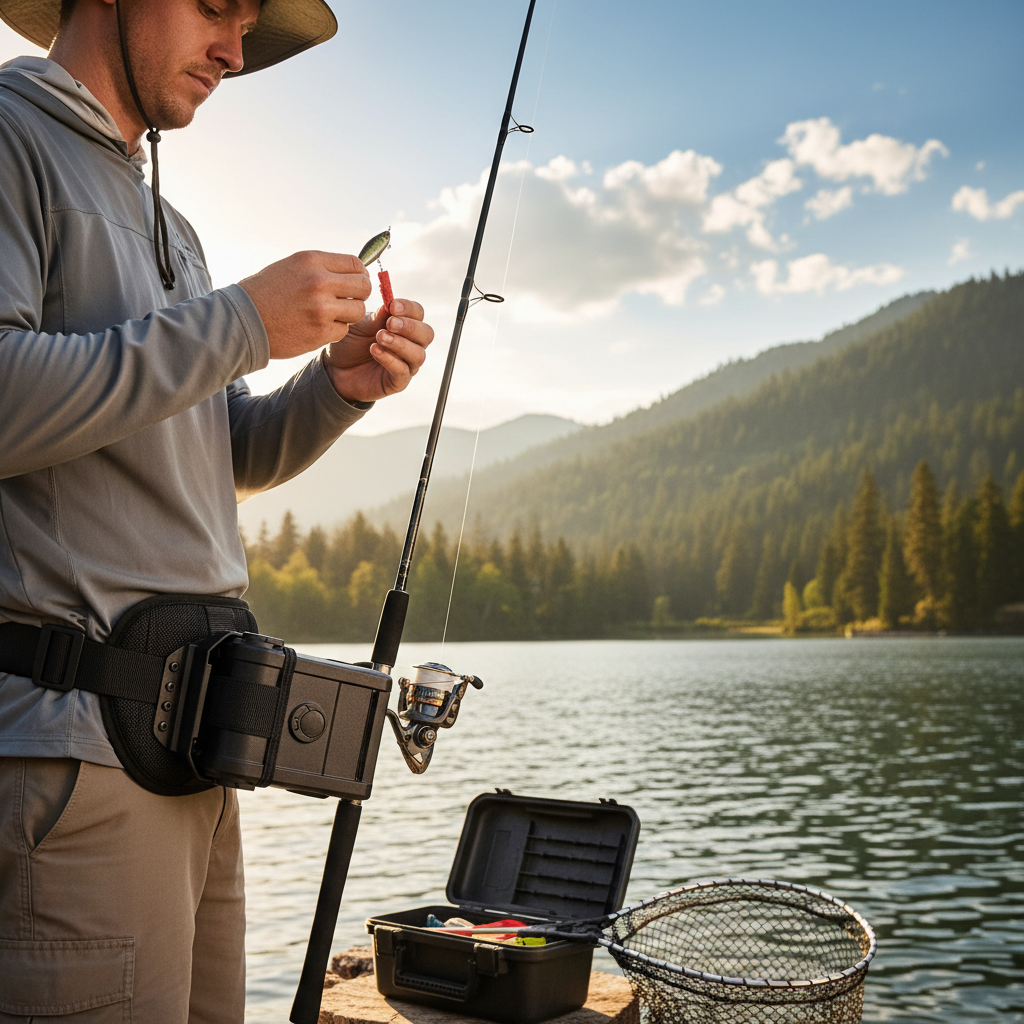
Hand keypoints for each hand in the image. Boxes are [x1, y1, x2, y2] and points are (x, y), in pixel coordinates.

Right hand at [239, 252, 369, 359]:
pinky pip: (344, 330)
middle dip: (360, 294)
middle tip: (349, 300)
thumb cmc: (266, 292)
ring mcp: (321, 308)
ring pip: (358, 311)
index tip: (355, 282)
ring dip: (348, 314)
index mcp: (312, 261)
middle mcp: (319, 282)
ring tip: (331, 314)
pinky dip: (335, 330)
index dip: (360, 274)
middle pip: (364, 287)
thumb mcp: (292, 267)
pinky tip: (318, 326)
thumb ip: (322, 268)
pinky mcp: (320, 332)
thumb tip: (354, 271)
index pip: (355, 263)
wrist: (242, 320)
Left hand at [322, 297, 433, 402]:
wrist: (335, 368)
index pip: (418, 314)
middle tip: (390, 323)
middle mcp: (411, 345)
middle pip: (426, 334)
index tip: (392, 305)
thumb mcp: (361, 325)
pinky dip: (390, 359)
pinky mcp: (397, 382)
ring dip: (400, 344)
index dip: (409, 308)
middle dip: (410, 327)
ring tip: (380, 337)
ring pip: (418, 354)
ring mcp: (407, 365)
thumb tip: (390, 302)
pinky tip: (374, 350)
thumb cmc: (352, 343)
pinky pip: (403, 372)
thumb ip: (377, 317)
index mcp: (404, 326)